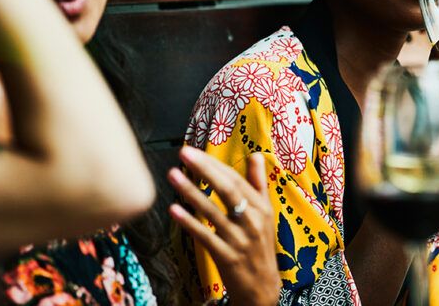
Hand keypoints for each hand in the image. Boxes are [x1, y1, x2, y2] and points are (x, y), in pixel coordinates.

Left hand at [169, 146, 279, 305]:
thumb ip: (259, 184)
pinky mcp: (227, 256)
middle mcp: (252, 221)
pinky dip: (190, 222)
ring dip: (191, 192)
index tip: (195, 151)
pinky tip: (174, 209)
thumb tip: (257, 155)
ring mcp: (239, 239)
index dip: (215, 164)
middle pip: (228, 190)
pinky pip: (205, 236)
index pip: (236, 179)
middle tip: (184, 153)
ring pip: (213, 211)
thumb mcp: (266, 214)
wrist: (262, 287)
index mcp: (261, 207)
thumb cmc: (260, 246)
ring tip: (172, 175)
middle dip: (205, 169)